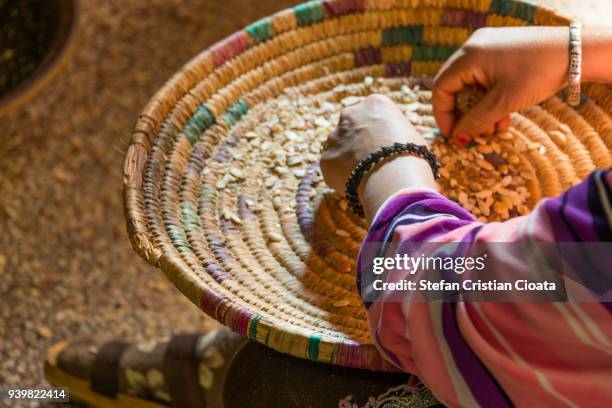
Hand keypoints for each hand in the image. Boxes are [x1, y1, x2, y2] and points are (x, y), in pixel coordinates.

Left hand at [320, 94, 435, 220]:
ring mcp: (334, 137)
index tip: (385, 147)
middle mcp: (349, 114)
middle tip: (370, 161)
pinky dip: (342, 177)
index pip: (373, 114)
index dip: (379, 132)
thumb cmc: (411, 158)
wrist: (394, 179)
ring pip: (339, 148)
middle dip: (358, 142)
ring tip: (365, 177)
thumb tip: (393, 143)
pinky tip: (357, 185)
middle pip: (351, 127)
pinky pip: (333, 168)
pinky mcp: (325, 159)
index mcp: (374, 103)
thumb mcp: (411, 136)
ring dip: (347, 159)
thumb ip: (395, 133)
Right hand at [433, 26, 568, 144]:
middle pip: (454, 87)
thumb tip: (457, 139)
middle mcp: (473, 48)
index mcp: (468, 56)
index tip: (453, 135)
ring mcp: (487, 47)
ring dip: (480, 109)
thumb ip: (476, 121)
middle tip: (478, 133)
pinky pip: (484, 77)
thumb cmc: (538, 74)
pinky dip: (490, 97)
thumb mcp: (503, 102)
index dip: (443, 115)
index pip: (440, 88)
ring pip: (471, 84)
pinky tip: (504, 113)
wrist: (575, 51)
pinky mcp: (500, 51)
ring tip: (496, 126)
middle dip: (465, 114)